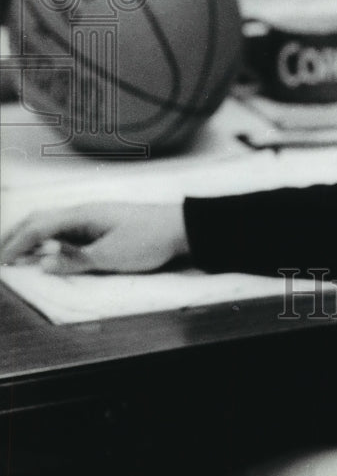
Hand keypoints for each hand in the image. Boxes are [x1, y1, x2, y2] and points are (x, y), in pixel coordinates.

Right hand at [0, 202, 188, 273]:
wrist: (179, 229)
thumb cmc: (148, 240)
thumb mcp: (111, 256)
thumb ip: (76, 260)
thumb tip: (43, 263)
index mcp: (82, 215)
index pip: (39, 227)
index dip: (16, 244)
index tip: (1, 261)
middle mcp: (83, 212)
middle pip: (40, 220)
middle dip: (16, 235)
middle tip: (0, 254)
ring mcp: (92, 217)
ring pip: (51, 224)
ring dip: (30, 237)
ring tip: (13, 252)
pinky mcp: (100, 226)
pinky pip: (65, 230)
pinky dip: (47, 239)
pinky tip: (45, 249)